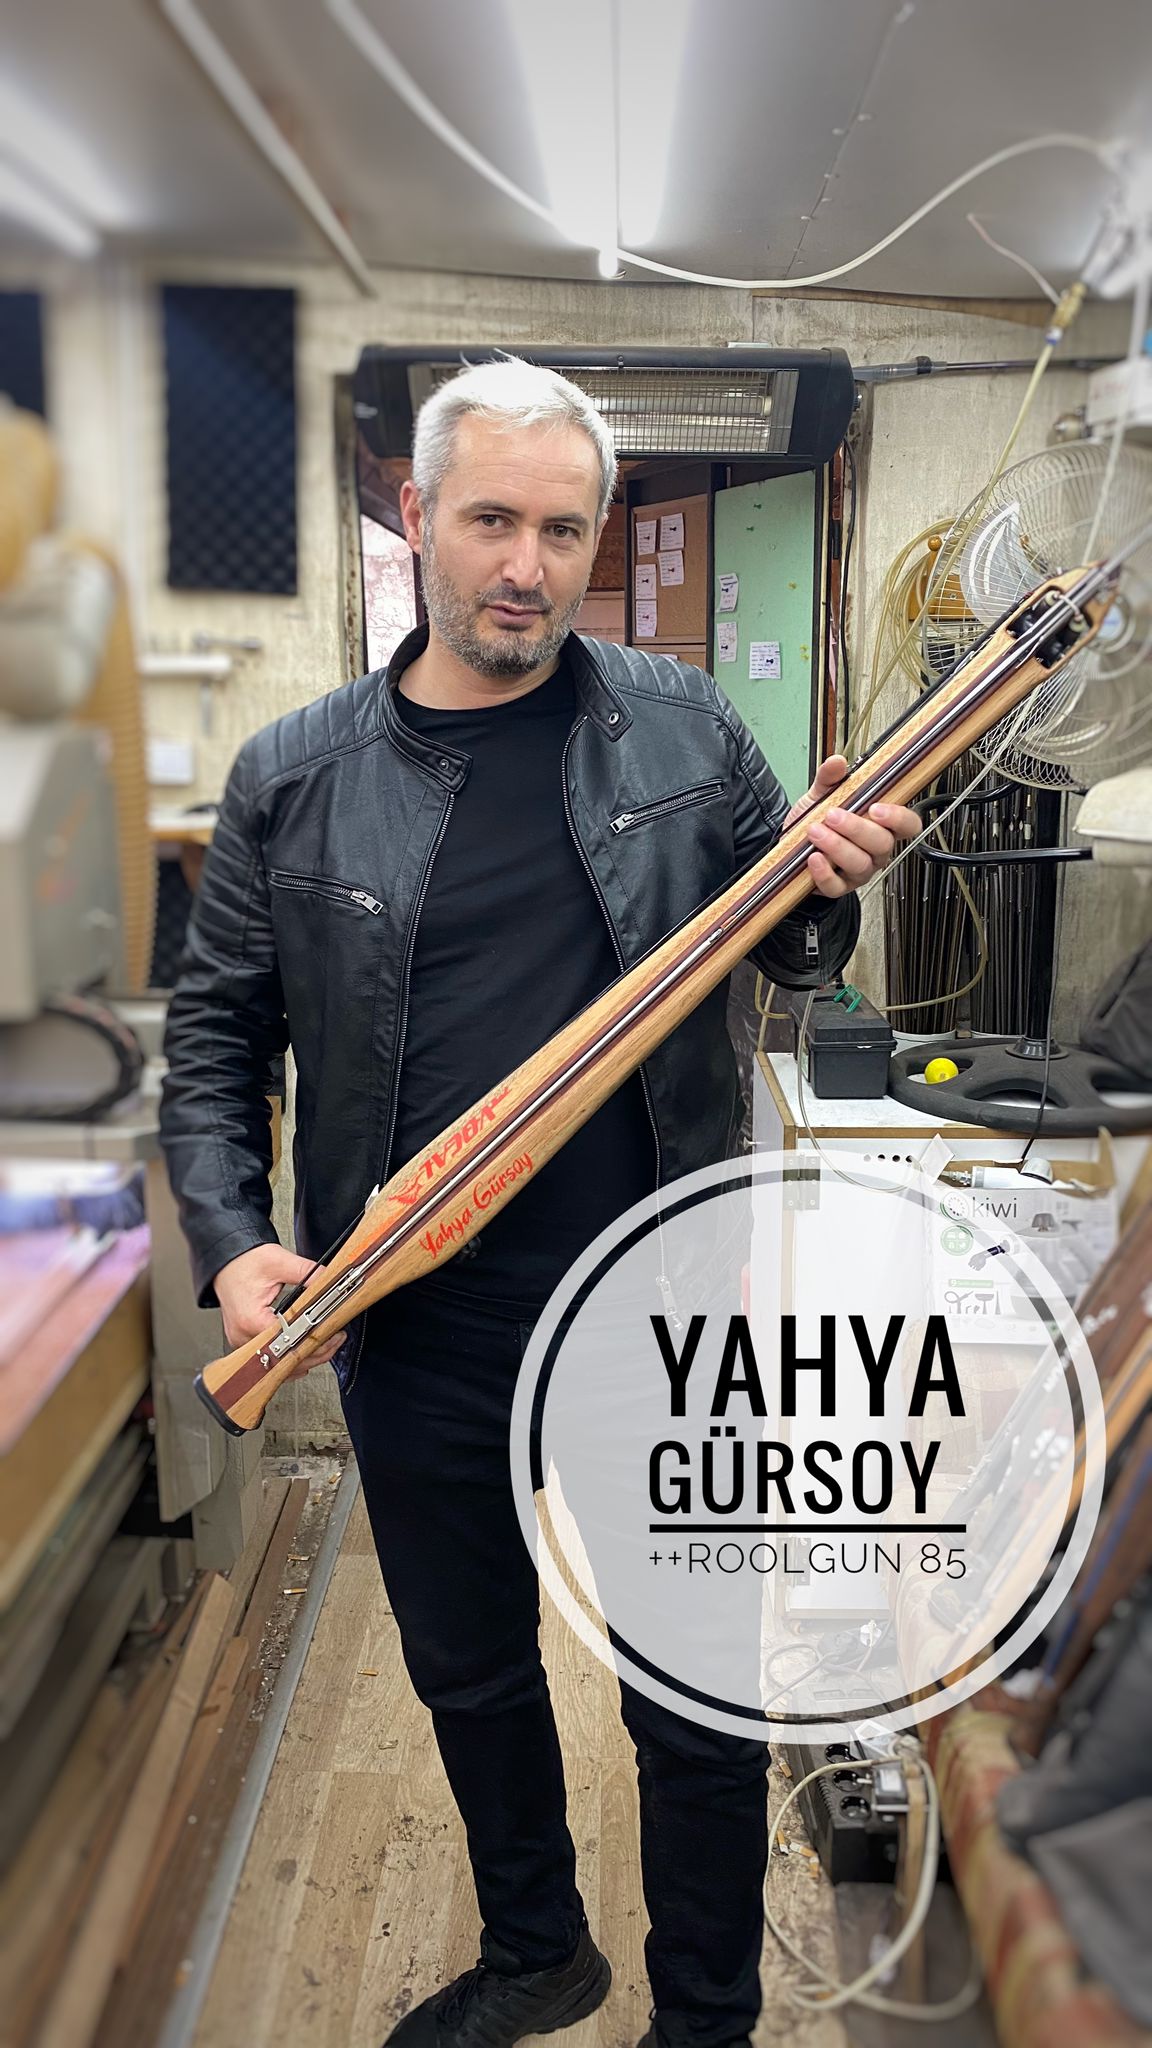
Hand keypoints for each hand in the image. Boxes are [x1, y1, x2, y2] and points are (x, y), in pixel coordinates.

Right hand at [213, 1244, 341, 1379]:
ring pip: (278, 1363)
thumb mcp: (279, 1262)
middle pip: (284, 1358)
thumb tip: (330, 1281)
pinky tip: (305, 1350)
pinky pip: (270, 1357)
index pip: (288, 1342)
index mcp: (251, 1319)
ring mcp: (243, 1341)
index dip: (314, 1340)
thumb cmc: (243, 1263)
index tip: (332, 1335)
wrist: (225, 1262)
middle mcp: (244, 1336)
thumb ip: (308, 1273)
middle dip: (315, 1352)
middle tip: (335, 1339)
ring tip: (325, 1344)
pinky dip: (288, 1355)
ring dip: (303, 1356)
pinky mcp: (245, 1340)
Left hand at [784, 755, 919, 898]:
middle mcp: (875, 851)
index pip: (908, 824)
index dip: (899, 818)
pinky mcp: (838, 887)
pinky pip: (836, 886)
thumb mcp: (822, 795)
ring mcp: (859, 871)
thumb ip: (830, 778)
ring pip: (860, 865)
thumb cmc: (817, 820)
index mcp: (881, 825)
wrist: (790, 845)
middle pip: (882, 844)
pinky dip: (824, 873)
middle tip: (833, 815)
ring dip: (837, 847)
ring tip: (815, 831)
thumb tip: (837, 762)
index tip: (877, 808)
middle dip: (857, 828)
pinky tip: (812, 858)